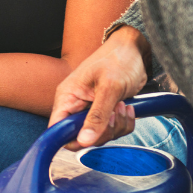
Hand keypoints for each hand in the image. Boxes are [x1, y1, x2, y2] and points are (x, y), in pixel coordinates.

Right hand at [50, 26, 149, 149]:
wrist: (135, 51)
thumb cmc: (118, 60)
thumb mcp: (109, 88)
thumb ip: (97, 116)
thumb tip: (84, 141)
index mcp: (67, 97)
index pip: (57, 128)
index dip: (70, 138)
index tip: (90, 137)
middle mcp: (75, 106)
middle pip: (81, 137)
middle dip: (102, 131)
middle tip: (114, 113)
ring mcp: (91, 110)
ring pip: (99, 135)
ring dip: (116, 126)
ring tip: (123, 105)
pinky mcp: (106, 112)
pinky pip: (113, 130)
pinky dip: (124, 123)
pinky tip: (128, 107)